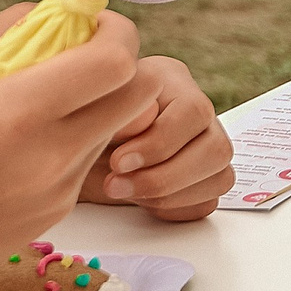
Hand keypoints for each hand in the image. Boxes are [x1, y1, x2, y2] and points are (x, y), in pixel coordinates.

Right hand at [0, 7, 155, 290]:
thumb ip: (4, 28)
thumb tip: (61, 7)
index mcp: (18, 112)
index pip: (117, 61)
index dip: (117, 31)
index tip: (93, 23)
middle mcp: (51, 156)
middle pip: (140, 95)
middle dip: (122, 65)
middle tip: (81, 56)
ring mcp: (59, 192)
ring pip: (115, 127)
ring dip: (96, 104)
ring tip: (36, 104)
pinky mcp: (56, 217)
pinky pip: (87, 162)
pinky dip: (71, 141)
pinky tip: (20, 146)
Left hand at [81, 58, 233, 219]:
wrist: (69, 144)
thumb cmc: (80, 121)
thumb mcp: (90, 112)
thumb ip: (119, 116)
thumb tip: (141, 126)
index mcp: (173, 83)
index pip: (194, 112)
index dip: (161, 143)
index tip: (119, 163)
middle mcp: (199, 114)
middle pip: (217, 149)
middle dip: (166, 177)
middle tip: (118, 185)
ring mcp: (206, 147)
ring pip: (220, 178)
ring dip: (171, 195)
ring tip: (127, 192)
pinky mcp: (202, 180)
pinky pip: (207, 202)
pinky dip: (174, 208)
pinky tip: (142, 200)